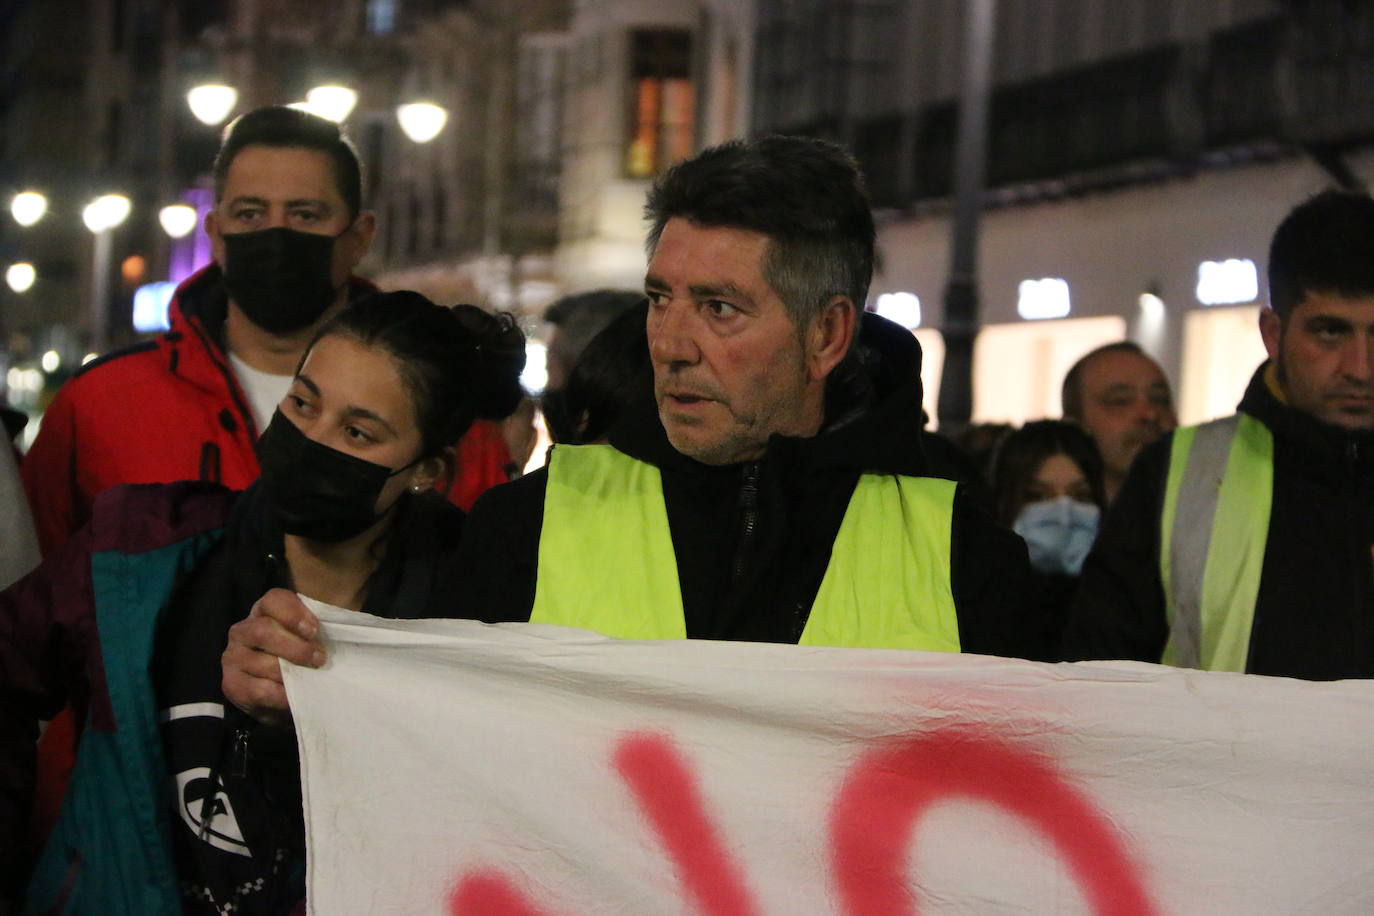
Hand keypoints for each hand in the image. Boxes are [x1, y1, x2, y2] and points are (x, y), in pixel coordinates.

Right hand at [221, 588, 324, 727]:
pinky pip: (260, 690)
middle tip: (319, 659)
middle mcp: (242, 631)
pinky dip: (282, 695)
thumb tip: (340, 630)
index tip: (315, 630)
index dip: (294, 613)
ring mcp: (233, 657)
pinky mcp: (232, 684)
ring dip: (292, 673)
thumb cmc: (298, 660)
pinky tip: (293, 697)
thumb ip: (315, 631)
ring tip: (308, 680)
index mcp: (263, 612)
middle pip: (263, 630)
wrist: (280, 696)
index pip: (273, 600)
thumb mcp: (307, 639)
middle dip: (296, 647)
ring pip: (264, 663)